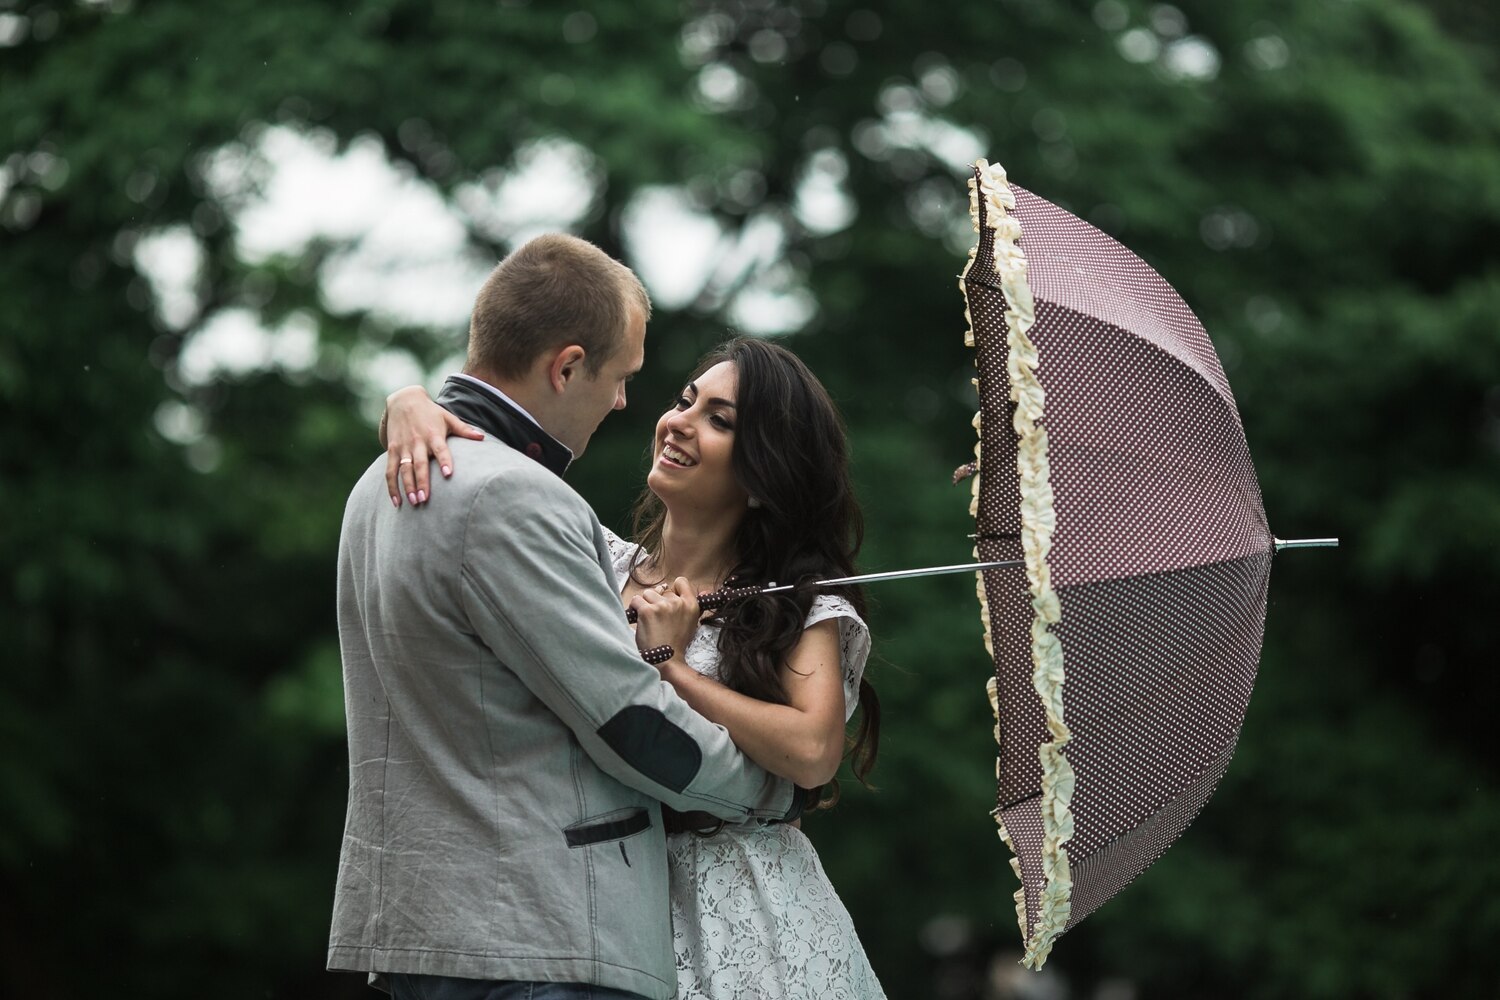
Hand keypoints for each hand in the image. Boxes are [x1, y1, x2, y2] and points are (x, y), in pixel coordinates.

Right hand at [382, 385, 483, 507]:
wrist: (403, 401)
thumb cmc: (430, 412)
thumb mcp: (448, 418)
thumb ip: (464, 429)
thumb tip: (482, 437)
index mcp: (433, 435)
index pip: (440, 449)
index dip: (444, 460)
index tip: (448, 474)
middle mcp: (417, 442)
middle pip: (419, 464)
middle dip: (421, 482)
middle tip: (425, 499)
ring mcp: (403, 447)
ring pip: (403, 469)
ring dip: (407, 486)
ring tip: (414, 502)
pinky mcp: (392, 450)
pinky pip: (390, 471)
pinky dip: (391, 486)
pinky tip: (396, 501)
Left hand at [628, 577, 700, 657]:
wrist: (666, 660)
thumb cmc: (676, 643)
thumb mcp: (692, 623)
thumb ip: (692, 606)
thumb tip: (704, 590)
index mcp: (691, 605)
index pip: (681, 582)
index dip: (672, 590)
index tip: (669, 601)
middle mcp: (678, 603)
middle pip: (661, 590)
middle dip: (657, 601)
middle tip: (658, 619)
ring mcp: (662, 606)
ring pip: (647, 594)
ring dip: (645, 604)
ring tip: (649, 620)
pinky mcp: (647, 611)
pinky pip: (635, 600)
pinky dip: (634, 609)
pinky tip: (639, 619)